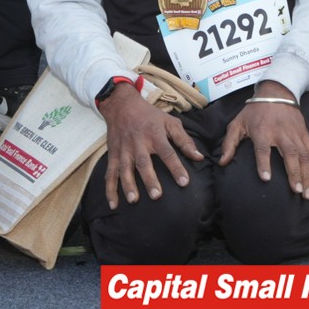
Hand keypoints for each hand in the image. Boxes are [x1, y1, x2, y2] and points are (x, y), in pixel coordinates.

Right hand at [99, 85, 201, 207]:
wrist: (122, 105)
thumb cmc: (150, 116)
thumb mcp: (170, 122)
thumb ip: (184, 140)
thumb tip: (199, 157)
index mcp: (155, 134)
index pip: (167, 152)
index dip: (176, 167)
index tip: (184, 182)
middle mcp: (138, 142)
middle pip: (144, 162)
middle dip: (149, 179)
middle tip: (156, 195)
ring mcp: (124, 149)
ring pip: (125, 169)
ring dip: (128, 185)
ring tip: (134, 200)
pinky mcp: (113, 155)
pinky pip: (110, 174)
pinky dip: (110, 189)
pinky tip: (114, 204)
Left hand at [217, 84, 308, 197]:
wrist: (276, 92)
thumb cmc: (254, 111)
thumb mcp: (237, 123)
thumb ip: (229, 143)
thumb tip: (222, 163)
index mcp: (262, 131)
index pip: (262, 148)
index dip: (264, 163)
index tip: (266, 179)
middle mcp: (281, 133)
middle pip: (290, 154)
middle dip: (295, 173)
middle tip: (297, 192)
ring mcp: (295, 133)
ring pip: (304, 155)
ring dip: (308, 174)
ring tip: (307, 192)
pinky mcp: (305, 134)